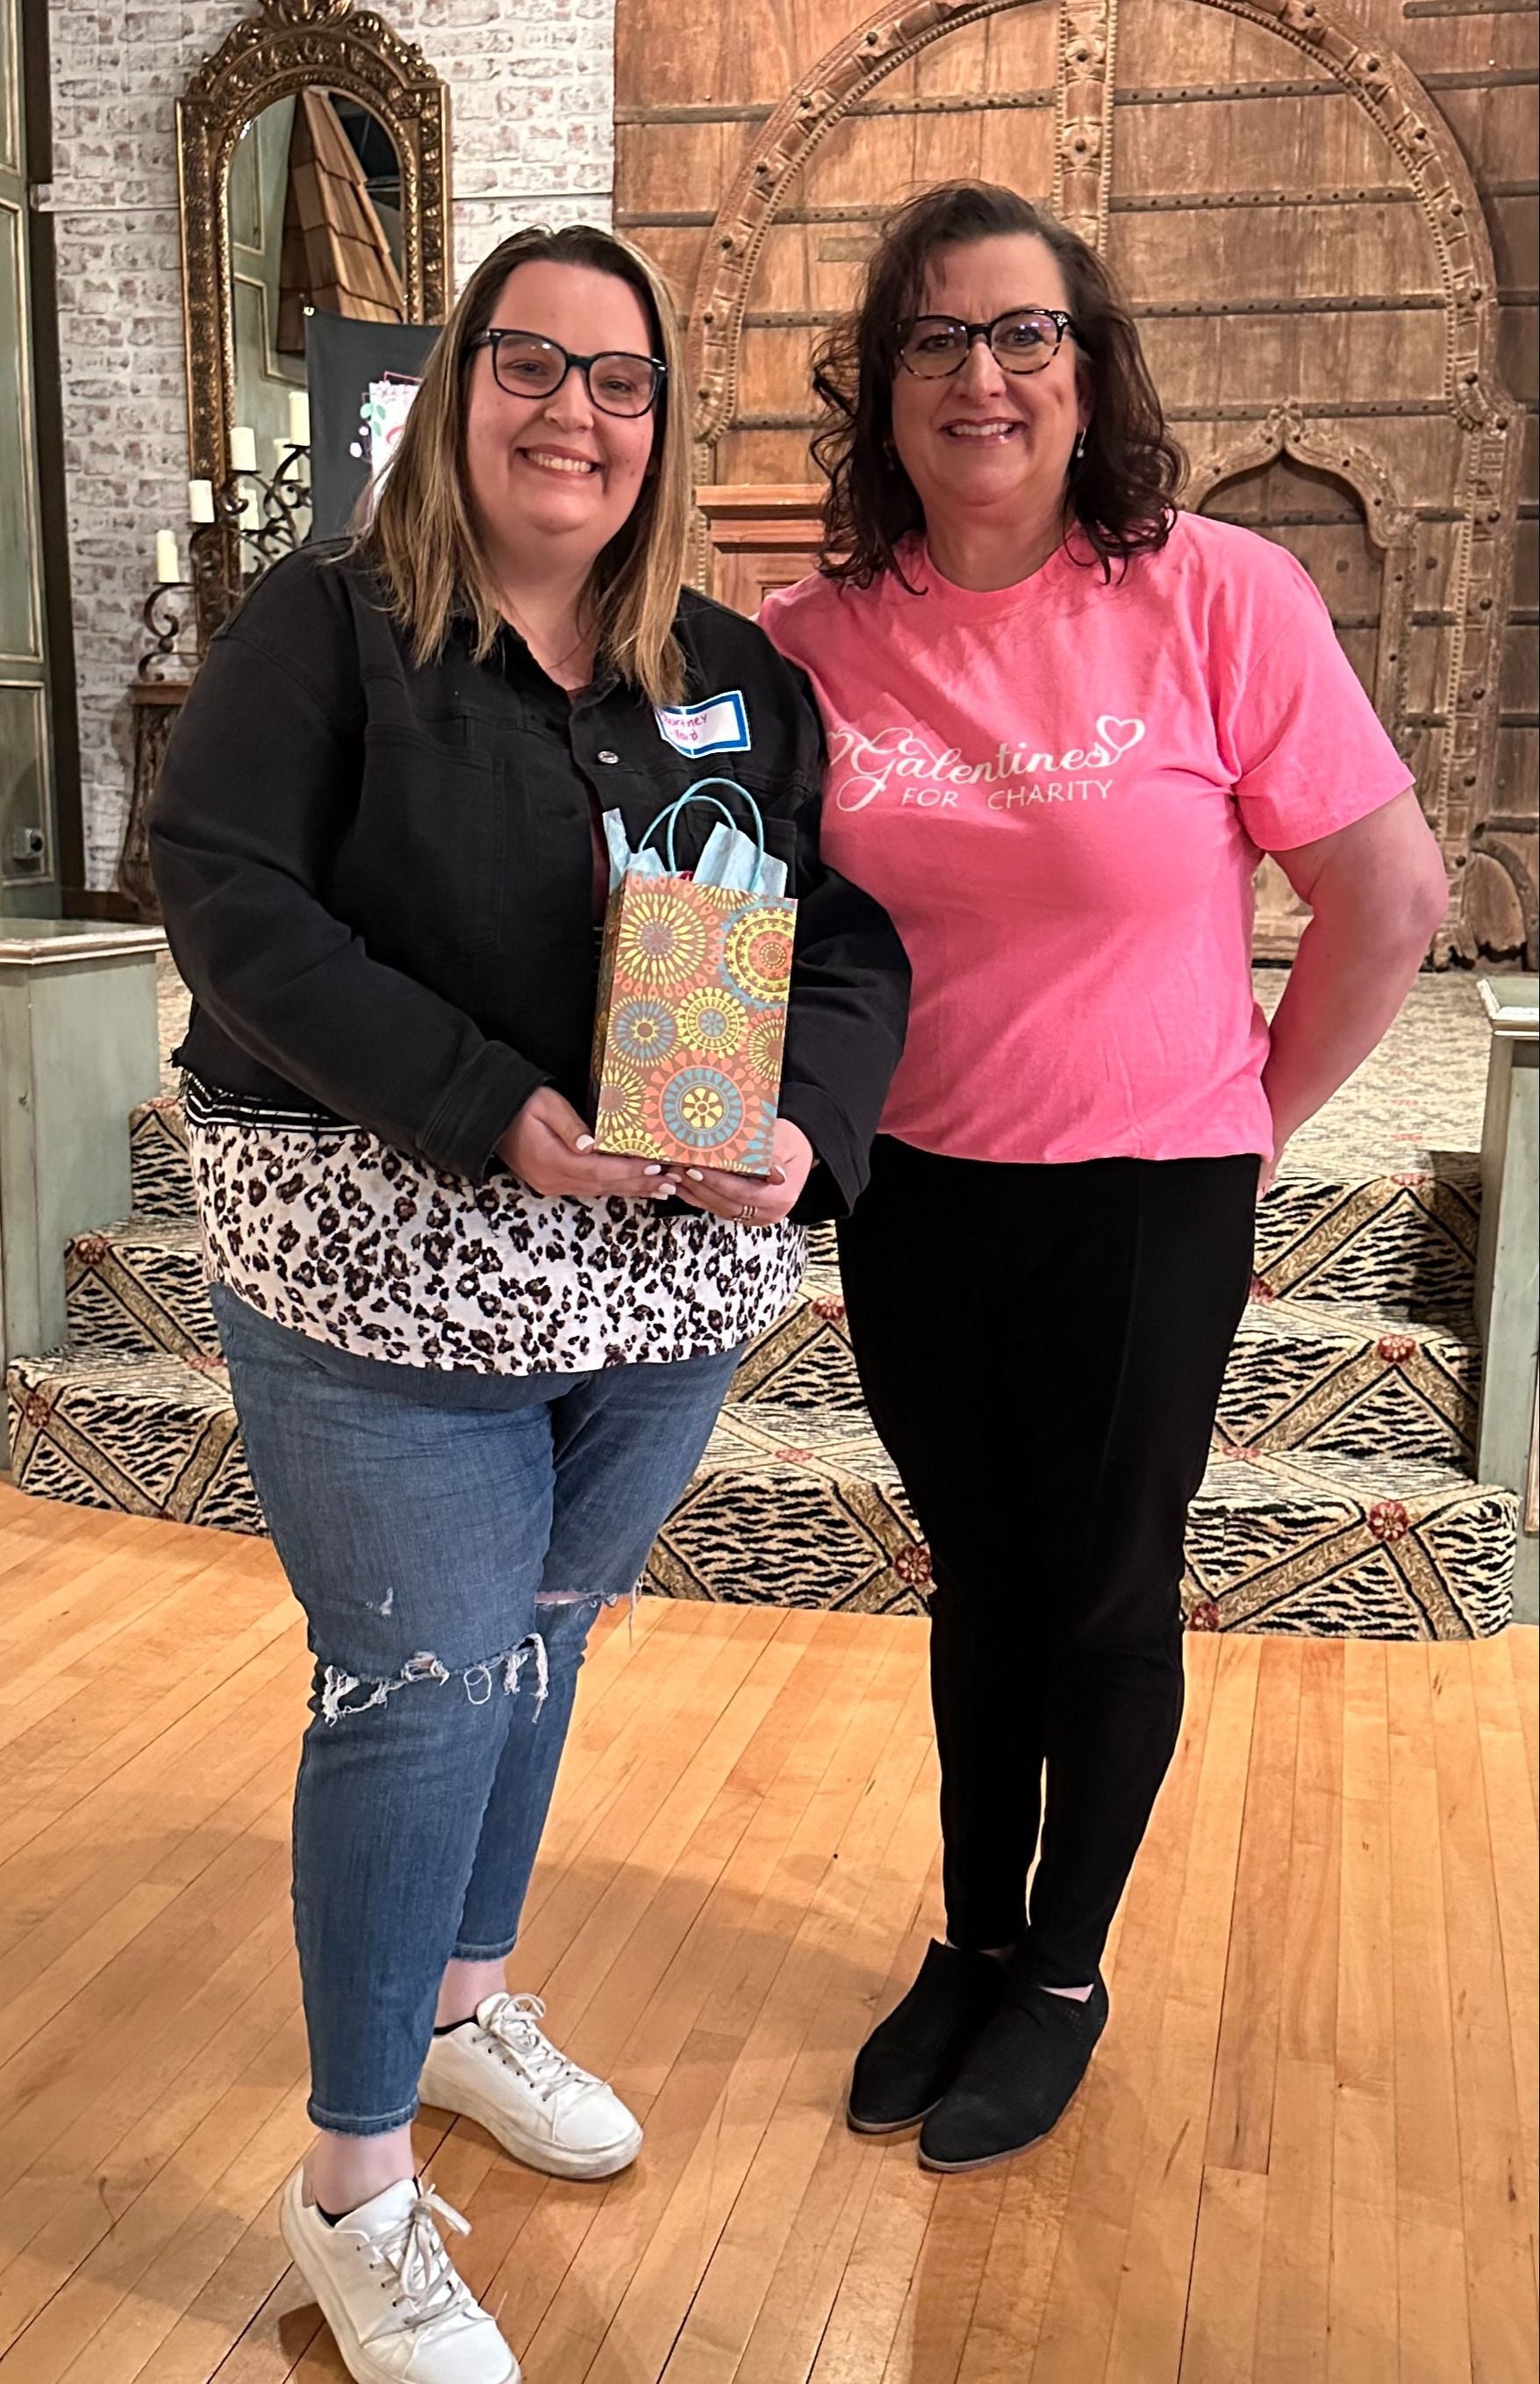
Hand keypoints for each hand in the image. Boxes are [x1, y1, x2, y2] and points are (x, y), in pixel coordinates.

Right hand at [496, 1085, 680, 1202]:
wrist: (487, 1117)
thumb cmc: (518, 1104)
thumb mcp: (545, 1106)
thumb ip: (569, 1126)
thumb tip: (591, 1145)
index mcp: (551, 1161)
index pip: (599, 1171)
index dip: (629, 1171)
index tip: (655, 1166)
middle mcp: (551, 1179)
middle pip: (603, 1186)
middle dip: (639, 1184)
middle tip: (671, 1183)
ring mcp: (550, 1184)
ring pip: (598, 1190)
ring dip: (630, 1189)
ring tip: (660, 1188)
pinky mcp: (550, 1182)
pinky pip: (588, 1188)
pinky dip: (612, 1187)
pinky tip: (630, 1187)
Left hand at [670, 1118, 814, 1226]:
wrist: (795, 1150)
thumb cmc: (789, 1142)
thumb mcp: (784, 1143)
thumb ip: (775, 1157)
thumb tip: (776, 1174)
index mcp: (781, 1197)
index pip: (743, 1193)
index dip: (717, 1183)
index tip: (696, 1169)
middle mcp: (770, 1213)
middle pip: (727, 1204)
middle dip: (699, 1188)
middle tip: (677, 1170)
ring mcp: (757, 1217)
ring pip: (719, 1208)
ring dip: (694, 1193)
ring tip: (674, 1175)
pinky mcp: (745, 1214)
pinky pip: (718, 1208)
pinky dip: (698, 1197)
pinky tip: (681, 1185)